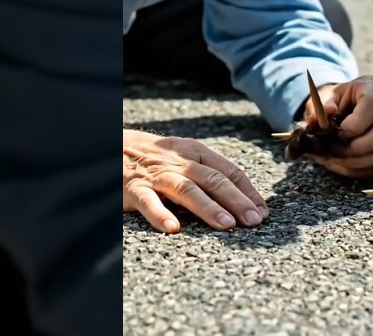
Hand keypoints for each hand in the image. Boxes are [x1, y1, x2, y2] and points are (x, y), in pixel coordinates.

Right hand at [122, 129, 268, 233]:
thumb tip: (241, 198)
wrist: (110, 144)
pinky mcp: (133, 187)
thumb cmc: (152, 156)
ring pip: (186, 189)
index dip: (248, 191)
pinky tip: (173, 228)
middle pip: (213, 179)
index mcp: (194, 151)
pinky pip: (148, 200)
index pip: (229, 171)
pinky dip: (160, 214)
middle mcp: (178, 161)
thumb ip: (206, 172)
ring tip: (226, 224)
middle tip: (254, 221)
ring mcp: (156, 174)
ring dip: (208, 207)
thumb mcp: (182, 155)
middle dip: (236, 200)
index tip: (262, 211)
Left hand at [304, 75, 372, 178]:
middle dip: (360, 146)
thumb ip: (320, 107)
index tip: (336, 132)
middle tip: (336, 151)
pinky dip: (358, 169)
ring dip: (358, 161)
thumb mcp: (323, 98)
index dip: (355, 123)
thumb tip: (321, 118)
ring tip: (334, 160)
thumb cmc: (334, 101)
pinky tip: (340, 165)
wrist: (343, 109)